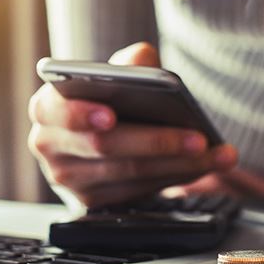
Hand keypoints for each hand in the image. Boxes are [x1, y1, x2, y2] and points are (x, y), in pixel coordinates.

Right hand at [27, 42, 237, 206]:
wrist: (100, 132)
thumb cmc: (106, 97)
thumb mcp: (114, 73)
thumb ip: (129, 63)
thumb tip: (143, 62)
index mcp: (47, 107)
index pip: (57, 111)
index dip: (81, 114)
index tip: (111, 116)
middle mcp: (49, 145)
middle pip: (105, 147)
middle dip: (156, 142)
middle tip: (198, 139)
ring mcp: (69, 178)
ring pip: (128, 173)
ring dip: (178, 164)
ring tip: (217, 154)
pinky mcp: (91, 201)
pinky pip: (137, 191)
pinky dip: (174, 177)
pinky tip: (202, 167)